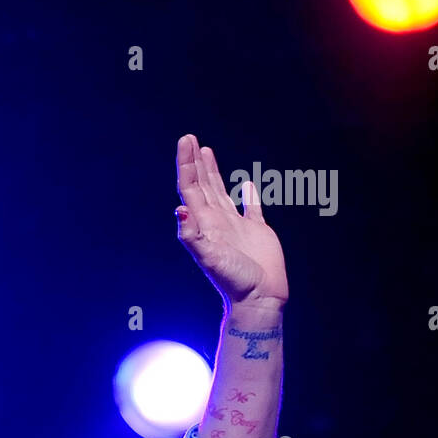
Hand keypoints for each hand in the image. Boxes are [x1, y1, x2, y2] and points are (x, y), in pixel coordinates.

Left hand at [175, 134, 288, 309]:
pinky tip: (246, 184)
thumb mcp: (208, 257)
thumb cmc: (233, 280)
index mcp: (204, 223)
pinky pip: (251, 207)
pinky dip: (249, 195)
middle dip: (195, 162)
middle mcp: (216, 221)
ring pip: (220, 191)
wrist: (258, 298)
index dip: (187, 165)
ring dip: (212, 172)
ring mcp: (235, 225)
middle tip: (189, 139)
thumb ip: (192, 234)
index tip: (186, 141)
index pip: (190, 188)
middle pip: (202, 185)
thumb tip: (179, 209)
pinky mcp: (257, 230)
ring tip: (207, 152)